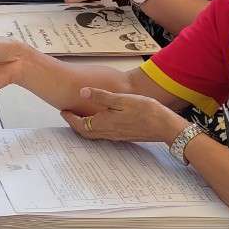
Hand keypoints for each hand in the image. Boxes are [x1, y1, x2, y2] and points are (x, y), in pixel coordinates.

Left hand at [62, 87, 186, 143]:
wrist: (165, 126)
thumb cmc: (145, 111)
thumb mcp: (121, 99)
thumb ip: (101, 96)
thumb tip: (82, 92)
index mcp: (104, 124)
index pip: (80, 124)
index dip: (70, 118)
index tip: (63, 111)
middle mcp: (109, 132)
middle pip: (86, 132)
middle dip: (75, 124)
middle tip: (69, 115)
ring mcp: (117, 136)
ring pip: (95, 134)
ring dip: (85, 127)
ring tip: (82, 117)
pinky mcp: (125, 135)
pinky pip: (105, 134)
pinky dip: (97, 128)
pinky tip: (102, 121)